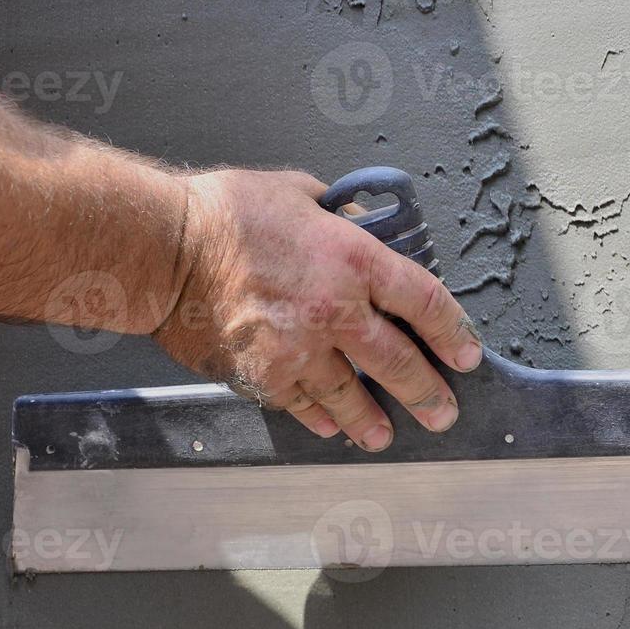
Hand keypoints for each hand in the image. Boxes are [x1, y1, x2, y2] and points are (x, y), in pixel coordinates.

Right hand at [155, 169, 482, 451]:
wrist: (163, 251)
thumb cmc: (223, 213)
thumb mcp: (298, 192)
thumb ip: (340, 215)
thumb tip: (365, 223)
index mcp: (354, 260)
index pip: (424, 301)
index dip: (453, 331)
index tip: (466, 354)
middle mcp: (336, 311)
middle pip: (400, 362)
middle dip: (428, 392)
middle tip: (444, 412)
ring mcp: (300, 350)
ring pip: (352, 396)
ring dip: (373, 420)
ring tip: (385, 435)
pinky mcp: (263, 375)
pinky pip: (301, 404)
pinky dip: (319, 417)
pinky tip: (331, 427)